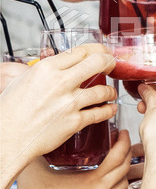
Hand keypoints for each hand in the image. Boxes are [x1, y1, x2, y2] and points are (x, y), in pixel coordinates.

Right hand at [0, 43, 116, 188]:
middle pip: (97, 62)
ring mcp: (69, 102)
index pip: (80, 51)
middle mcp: (61, 82)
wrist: (7, 139)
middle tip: (112, 65)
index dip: (96, 50)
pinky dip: (108, 110)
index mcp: (47, 68)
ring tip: (111, 92)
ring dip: (110, 91)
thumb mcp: (21, 80)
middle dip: (109, 62)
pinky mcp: (74, 122)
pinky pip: (99, 113)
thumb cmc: (10, 112)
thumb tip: (51, 64)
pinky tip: (110, 108)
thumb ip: (40, 70)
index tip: (101, 52)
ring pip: (102, 90)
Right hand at [1, 131, 130, 188]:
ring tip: (119, 155)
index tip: (122, 132)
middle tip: (122, 139)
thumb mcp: (39, 165)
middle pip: (125, 170)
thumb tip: (44, 132)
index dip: (123, 142)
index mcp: (91, 182)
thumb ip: (43, 146)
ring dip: (124, 168)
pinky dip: (116, 181)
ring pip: (123, 184)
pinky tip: (108, 173)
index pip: (118, 159)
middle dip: (128, 152)